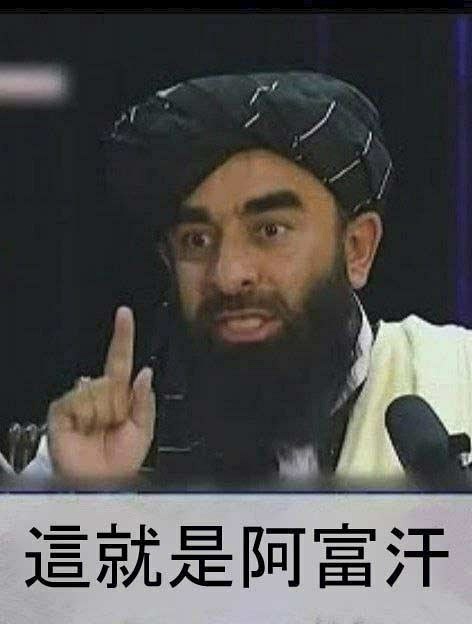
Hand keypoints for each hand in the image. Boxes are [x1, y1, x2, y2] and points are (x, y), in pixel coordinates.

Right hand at [47, 306, 155, 482]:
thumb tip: (145, 372)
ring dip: (103, 412)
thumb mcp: (144, 430)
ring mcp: (80, 401)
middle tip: (115, 426)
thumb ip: (145, 400)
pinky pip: (79, 400)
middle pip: (112, 378)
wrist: (101, 483)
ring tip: (99, 431)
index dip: (123, 336)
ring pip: (97, 388)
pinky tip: (84, 430)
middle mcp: (98, 394)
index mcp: (119, 396)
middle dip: (119, 403)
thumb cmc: (122, 461)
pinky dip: (86, 416)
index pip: (121, 360)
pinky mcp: (62, 410)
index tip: (125, 314)